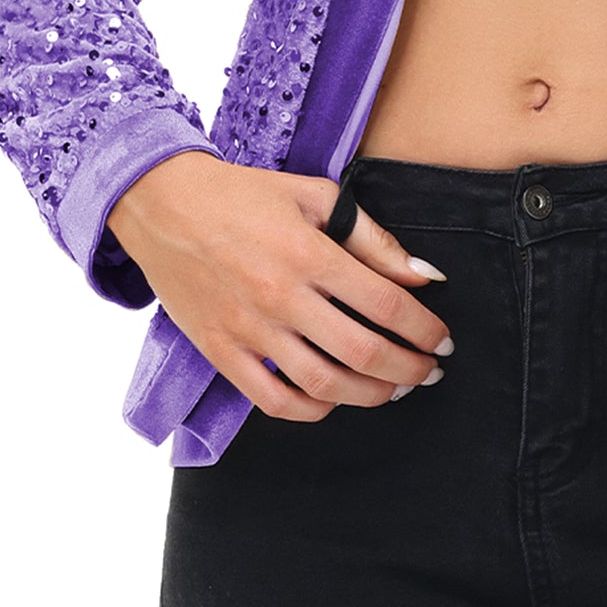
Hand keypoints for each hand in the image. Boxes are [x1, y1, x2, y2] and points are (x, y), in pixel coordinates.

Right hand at [107, 152, 453, 422]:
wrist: (162, 205)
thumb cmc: (245, 195)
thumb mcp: (315, 196)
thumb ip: (372, 238)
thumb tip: (423, 276)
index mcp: (309, 252)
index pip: (387, 305)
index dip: (425, 329)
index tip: (443, 340)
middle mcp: (281, 296)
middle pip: (362, 352)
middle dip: (409, 369)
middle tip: (429, 372)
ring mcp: (247, 329)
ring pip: (323, 384)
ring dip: (369, 395)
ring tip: (393, 389)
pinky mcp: (220, 351)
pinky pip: (272, 401)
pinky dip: (311, 410)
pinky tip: (333, 400)